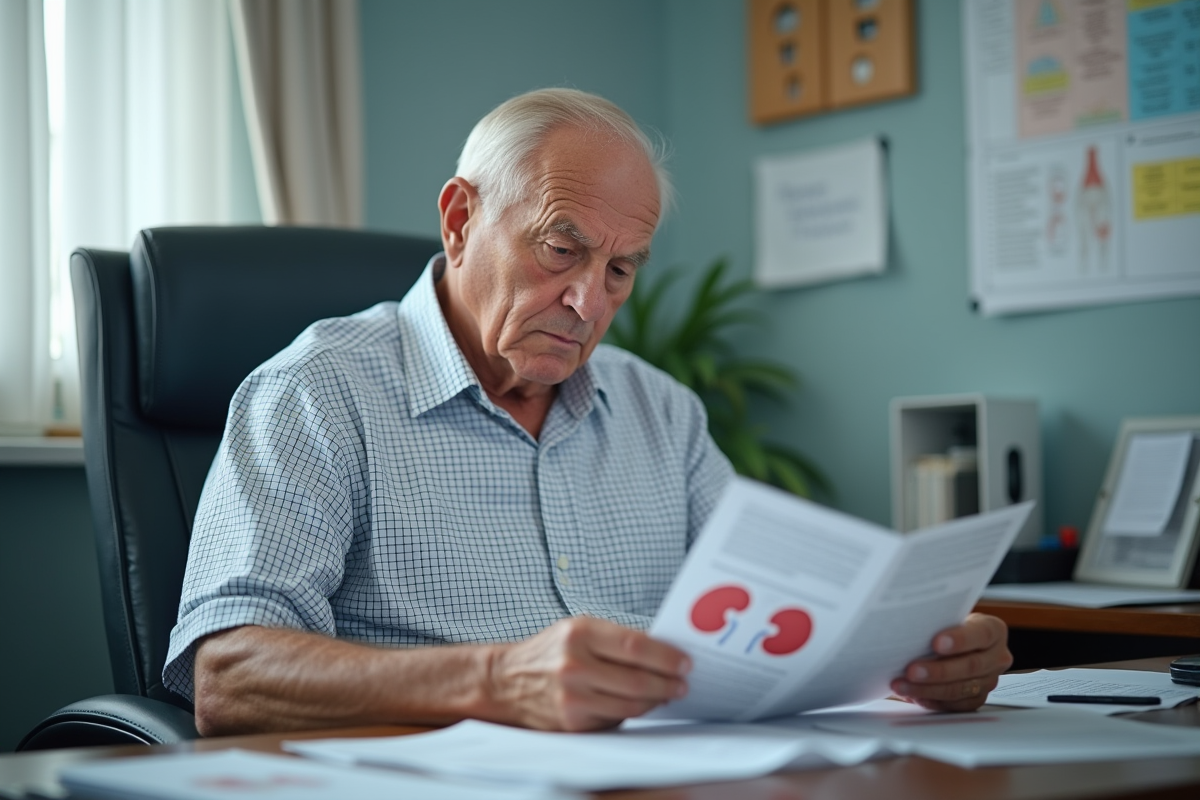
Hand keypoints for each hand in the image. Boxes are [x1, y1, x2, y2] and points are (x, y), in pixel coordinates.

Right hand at [485, 617, 690, 730]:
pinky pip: (616, 718)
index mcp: (579, 633)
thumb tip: (663, 651)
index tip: (685, 661)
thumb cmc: (549, 651)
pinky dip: (634, 712)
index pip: (636, 646)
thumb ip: (616, 638)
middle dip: (668, 683)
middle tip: (683, 682)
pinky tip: (643, 703)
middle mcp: (574, 665)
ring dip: (656, 700)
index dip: (667, 656)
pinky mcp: (573, 722)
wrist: (507, 680)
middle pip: (638, 680)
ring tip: (669, 693)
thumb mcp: (578, 629)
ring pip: (631, 704)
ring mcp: (572, 697)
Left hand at [890, 613, 1011, 711]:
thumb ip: (937, 622)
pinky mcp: (977, 698)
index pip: (981, 634)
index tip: (936, 643)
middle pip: (971, 666)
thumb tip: (909, 630)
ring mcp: (989, 680)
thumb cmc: (948, 624)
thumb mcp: (947, 615)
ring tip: (903, 685)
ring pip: (961, 689)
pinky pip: (956, 705)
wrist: (955, 640)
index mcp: (993, 630)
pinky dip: (933, 701)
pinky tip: (914, 696)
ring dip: (928, 689)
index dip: (960, 640)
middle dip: (938, 671)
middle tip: (911, 670)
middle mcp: (996, 657)